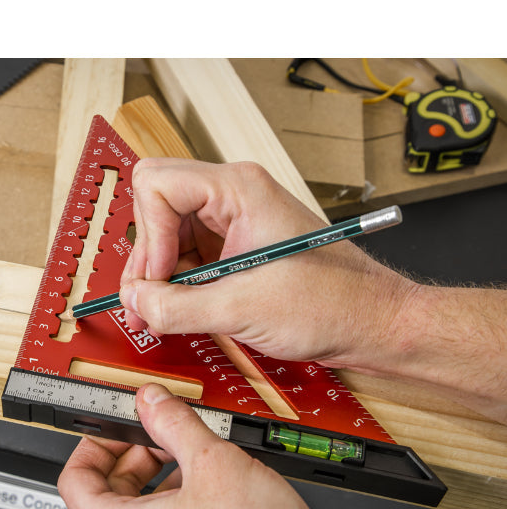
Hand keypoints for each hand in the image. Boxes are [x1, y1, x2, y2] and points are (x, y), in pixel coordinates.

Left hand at [57, 383, 331, 508]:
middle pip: (106, 494)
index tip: (117, 425)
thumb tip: (153, 401)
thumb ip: (174, 423)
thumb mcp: (213, 464)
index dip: (96, 441)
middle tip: (158, 431)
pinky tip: (206, 485)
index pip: (75, 480)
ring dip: (156, 476)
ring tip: (189, 453)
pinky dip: (172, 502)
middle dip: (133, 454)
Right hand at [119, 158, 415, 373]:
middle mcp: (232, 196)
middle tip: (145, 302)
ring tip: (157, 314)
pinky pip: (186, 254)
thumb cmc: (333, 303)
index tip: (156, 279)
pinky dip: (175, 283)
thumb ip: (177, 307)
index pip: (158, 186)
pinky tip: (176, 311)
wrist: (371, 322)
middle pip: (155, 207)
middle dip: (145, 257)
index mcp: (239, 190)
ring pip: (166, 234)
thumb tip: (137, 303)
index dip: (148, 236)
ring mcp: (233, 220)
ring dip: (156, 275)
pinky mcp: (234, 245)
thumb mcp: (243, 309)